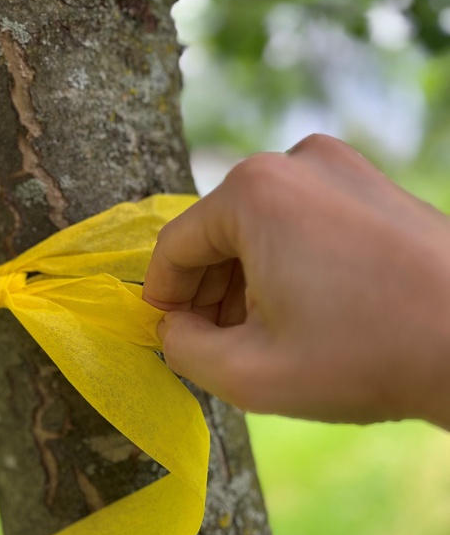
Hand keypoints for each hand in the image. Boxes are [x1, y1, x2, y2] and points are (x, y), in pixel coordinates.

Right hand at [143, 134, 449, 428]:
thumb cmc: (367, 356)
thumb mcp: (248, 373)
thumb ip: (181, 350)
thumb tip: (171, 328)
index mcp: (253, 192)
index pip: (175, 247)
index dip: (162, 298)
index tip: (168, 336)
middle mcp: (293, 161)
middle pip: (218, 232)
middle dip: (208, 291)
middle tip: (217, 344)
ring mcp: (340, 166)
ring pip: (259, 226)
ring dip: (246, 279)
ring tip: (262, 334)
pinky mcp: (372, 182)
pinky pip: (302, 219)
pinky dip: (287, 261)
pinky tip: (304, 310)